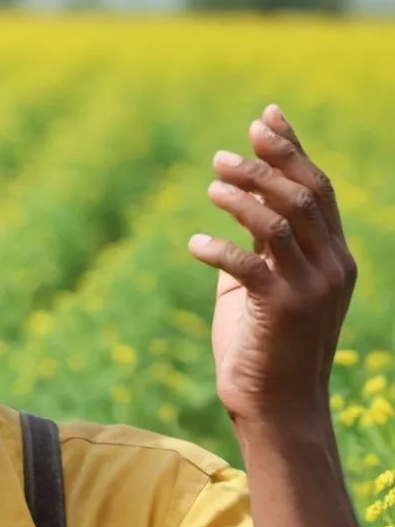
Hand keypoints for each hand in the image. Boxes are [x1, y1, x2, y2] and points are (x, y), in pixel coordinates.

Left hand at [188, 104, 356, 423]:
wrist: (276, 408)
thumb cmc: (261, 349)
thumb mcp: (258, 290)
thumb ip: (254, 248)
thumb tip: (232, 205)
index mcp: (332, 257)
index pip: (317, 190)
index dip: (292, 150)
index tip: (265, 118)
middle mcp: (332, 266)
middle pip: (302, 196)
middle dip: (265, 166)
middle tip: (223, 154)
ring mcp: (311, 287)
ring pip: (281, 222)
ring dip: (243, 198)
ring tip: (211, 186)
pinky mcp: (282, 309)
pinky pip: (249, 265)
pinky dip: (219, 248)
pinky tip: (194, 242)